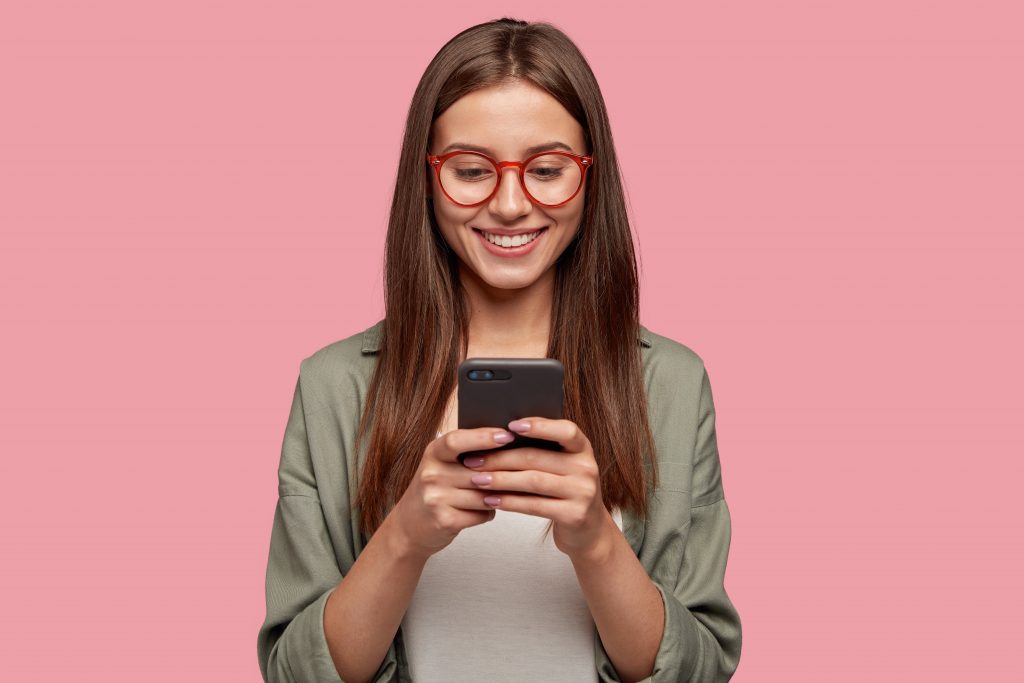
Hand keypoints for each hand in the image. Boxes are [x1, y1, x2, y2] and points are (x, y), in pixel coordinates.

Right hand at [388, 426, 514, 560]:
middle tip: (521, 470)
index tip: (507, 435)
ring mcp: (436, 498)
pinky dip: (488, 512)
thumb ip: (467, 453)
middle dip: (502, 474)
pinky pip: (481, 514)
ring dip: (497, 496)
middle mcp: (431, 474)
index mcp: (433, 453)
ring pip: (484, 495)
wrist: (409, 525)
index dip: (483, 437)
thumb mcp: (442, 464)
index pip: (456, 441)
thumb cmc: (435, 490)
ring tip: (498, 493)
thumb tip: (507, 443)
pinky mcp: (445, 520)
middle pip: (478, 472)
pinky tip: (483, 509)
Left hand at [461, 417, 611, 560]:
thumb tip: (498, 436)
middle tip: (473, 460)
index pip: (566, 430)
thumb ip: (542, 450)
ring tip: (477, 479)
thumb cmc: (566, 491)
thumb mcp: (563, 466)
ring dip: (500, 480)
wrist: (589, 530)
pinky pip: (534, 505)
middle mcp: (587, 468)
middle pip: (537, 457)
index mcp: (582, 449)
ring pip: (533, 481)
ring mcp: (583, 492)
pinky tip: (491, 500)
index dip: (539, 426)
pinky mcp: (574, 515)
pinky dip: (509, 502)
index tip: (510, 425)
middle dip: (500, 458)